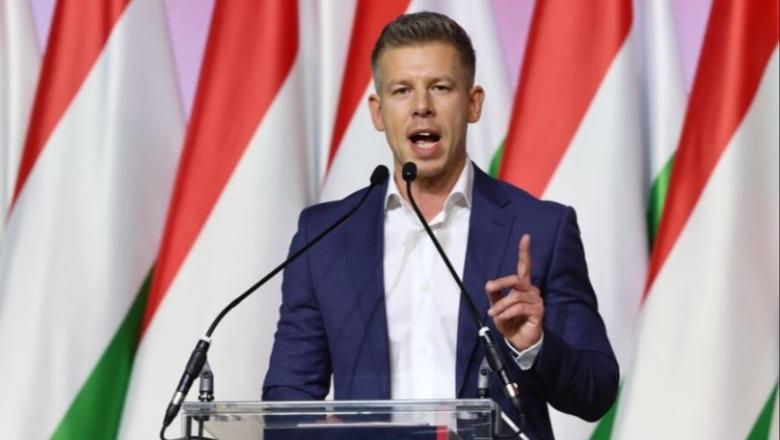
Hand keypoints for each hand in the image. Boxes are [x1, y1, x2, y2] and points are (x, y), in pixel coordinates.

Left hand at [485, 234, 543, 350]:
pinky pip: (520, 307)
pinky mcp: (538, 311)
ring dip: (501, 305)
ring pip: (515, 296)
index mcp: (522, 286)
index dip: (524, 252)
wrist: (518, 341)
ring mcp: (536, 300)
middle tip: (489, 287)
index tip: (526, 237)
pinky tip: (502, 318)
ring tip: (494, 314)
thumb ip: (494, 295)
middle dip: (501, 283)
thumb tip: (488, 283)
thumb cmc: (510, 322)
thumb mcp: (497, 307)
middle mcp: (531, 290)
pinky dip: (508, 312)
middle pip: (517, 279)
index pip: (524, 266)